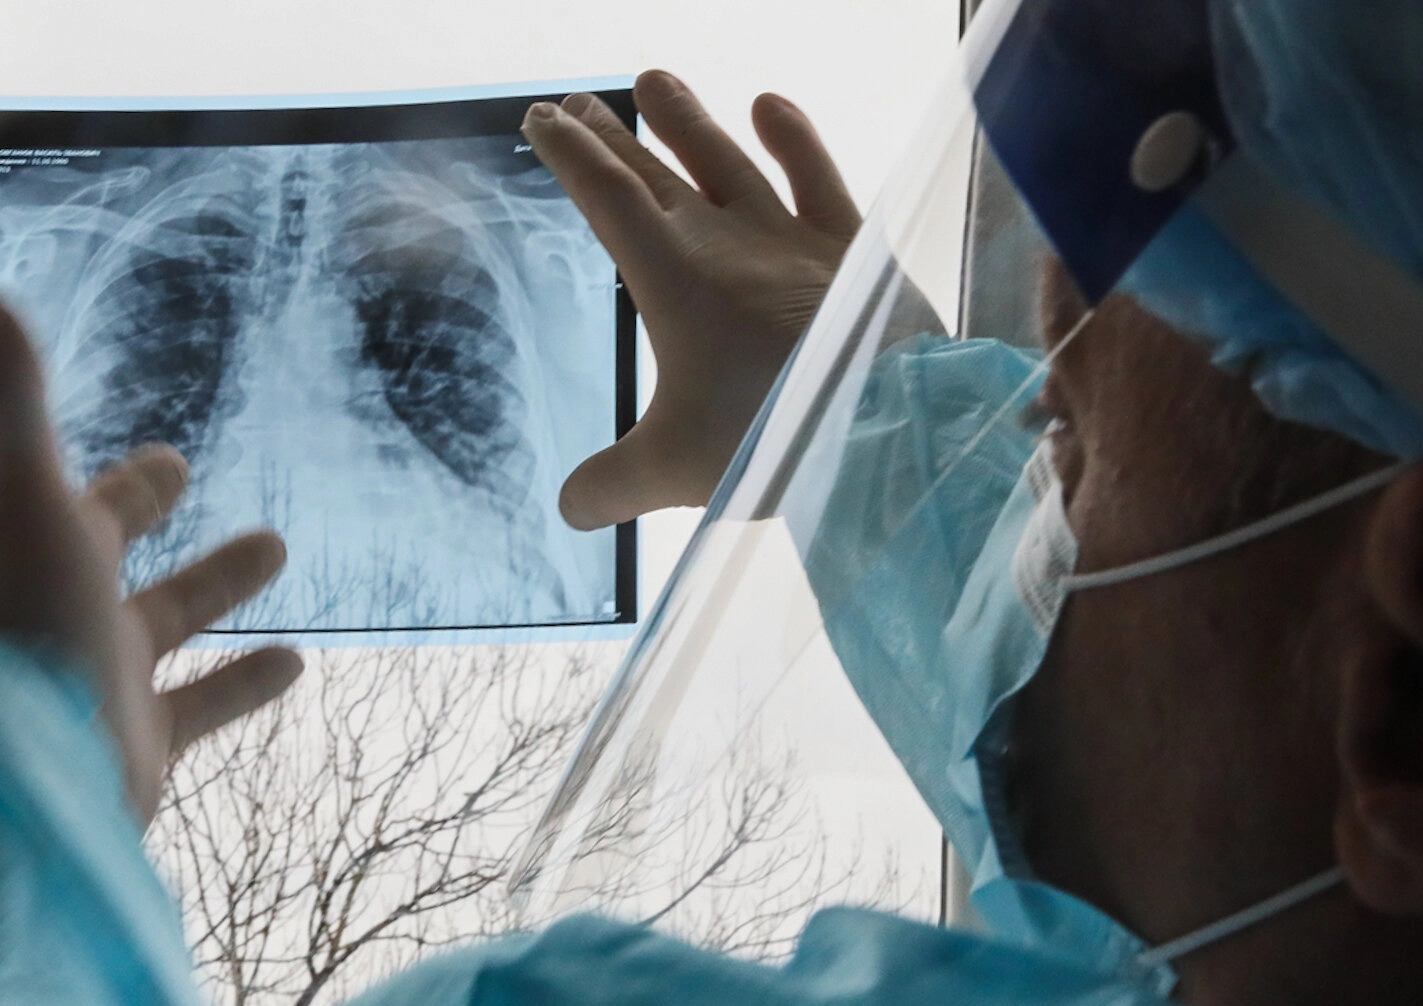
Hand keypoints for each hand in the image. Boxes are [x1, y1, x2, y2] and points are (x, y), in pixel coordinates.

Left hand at [0, 294, 302, 824]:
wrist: (33, 779)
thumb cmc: (31, 628)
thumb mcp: (28, 501)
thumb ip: (14, 402)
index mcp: (38, 553)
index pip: (81, 498)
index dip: (117, 471)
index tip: (159, 449)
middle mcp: (68, 613)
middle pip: (113, 550)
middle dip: (146, 509)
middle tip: (180, 466)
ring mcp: (106, 678)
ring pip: (171, 622)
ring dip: (220, 586)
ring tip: (278, 544)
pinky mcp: (143, 740)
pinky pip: (204, 702)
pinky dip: (247, 682)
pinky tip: (299, 663)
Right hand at [522, 69, 860, 529]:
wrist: (879, 423)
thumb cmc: (770, 442)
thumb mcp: (674, 471)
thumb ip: (613, 486)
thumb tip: (569, 508)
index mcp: (671, 280)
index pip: (606, 197)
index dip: (570, 155)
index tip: (542, 120)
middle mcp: (725, 241)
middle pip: (654, 172)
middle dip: (611, 137)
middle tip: (578, 105)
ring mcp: (790, 238)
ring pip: (726, 161)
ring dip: (687, 121)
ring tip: (654, 80)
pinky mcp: (850, 249)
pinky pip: (817, 176)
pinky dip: (793, 138)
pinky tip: (770, 105)